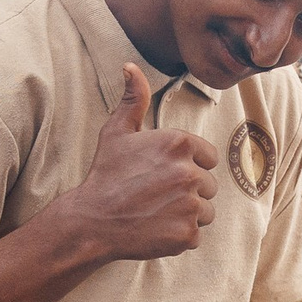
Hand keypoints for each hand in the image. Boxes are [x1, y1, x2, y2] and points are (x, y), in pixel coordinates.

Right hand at [57, 63, 217, 260]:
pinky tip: (157, 228)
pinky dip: (180, 235)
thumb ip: (134, 99)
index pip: (208, 157)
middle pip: (209, 185)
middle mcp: (190, 172)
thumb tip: (131, 66)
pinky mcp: (187, 233)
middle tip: (157, 195)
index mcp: (180, 143)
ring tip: (157, 212)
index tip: (164, 174)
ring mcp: (190, 205)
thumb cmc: (106, 174)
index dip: (189, 165)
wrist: (92, 221)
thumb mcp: (117, 132)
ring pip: (206, 210)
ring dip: (187, 213)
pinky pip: (196, 234)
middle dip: (188, 191)